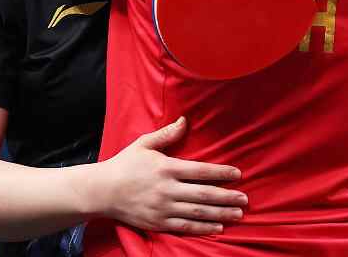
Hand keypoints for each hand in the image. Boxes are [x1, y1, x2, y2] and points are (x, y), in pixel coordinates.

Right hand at [97, 117, 246, 234]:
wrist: (101, 191)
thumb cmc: (124, 164)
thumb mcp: (144, 143)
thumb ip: (167, 134)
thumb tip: (185, 120)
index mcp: (166, 167)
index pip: (200, 170)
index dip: (221, 173)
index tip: (237, 174)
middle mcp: (167, 189)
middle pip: (204, 194)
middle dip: (227, 196)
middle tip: (246, 199)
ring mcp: (163, 208)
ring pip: (198, 212)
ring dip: (221, 213)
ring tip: (238, 214)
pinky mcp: (158, 223)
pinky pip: (185, 227)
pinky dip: (203, 228)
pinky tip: (218, 227)